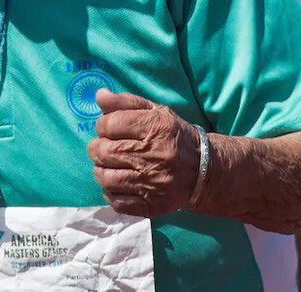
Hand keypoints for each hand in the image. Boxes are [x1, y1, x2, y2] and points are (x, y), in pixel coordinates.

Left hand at [87, 88, 200, 217]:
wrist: (204, 169)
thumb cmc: (174, 136)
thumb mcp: (156, 112)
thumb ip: (126, 102)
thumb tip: (99, 96)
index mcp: (156, 127)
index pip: (110, 123)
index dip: (102, 125)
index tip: (107, 128)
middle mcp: (155, 155)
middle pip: (104, 152)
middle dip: (96, 148)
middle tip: (103, 148)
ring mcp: (153, 183)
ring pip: (106, 178)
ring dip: (100, 170)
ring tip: (108, 166)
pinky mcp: (152, 205)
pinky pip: (117, 201)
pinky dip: (110, 192)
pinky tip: (117, 183)